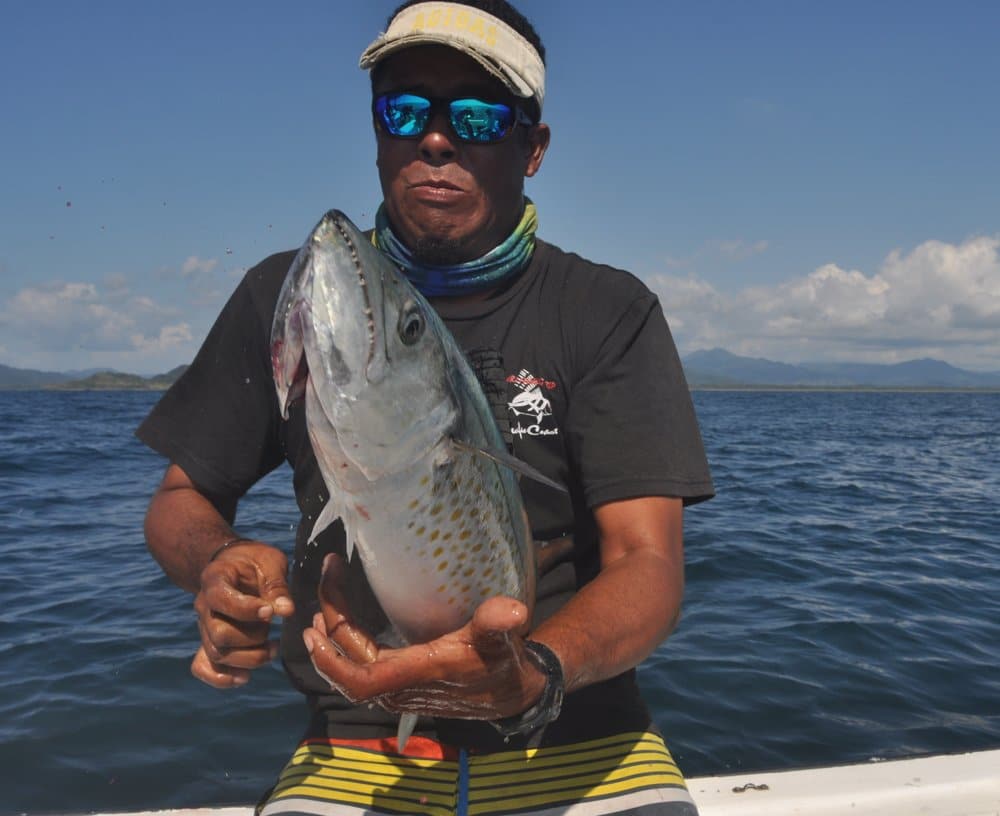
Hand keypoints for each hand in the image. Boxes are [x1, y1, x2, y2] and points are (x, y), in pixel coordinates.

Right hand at [190, 540, 293, 687]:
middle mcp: (203, 605)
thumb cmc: (254, 561)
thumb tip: (286, 611)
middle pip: (219, 634)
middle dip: (252, 638)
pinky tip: (245, 676)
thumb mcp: (270, 562)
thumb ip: (277, 585)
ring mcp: (204, 626)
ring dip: (248, 659)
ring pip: (216, 653)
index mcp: (215, 579)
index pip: (220, 598)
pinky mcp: (209, 641)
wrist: (232, 564)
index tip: (269, 612)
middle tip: (271, 629)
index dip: (246, 610)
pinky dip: (221, 678)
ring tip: (273, 649)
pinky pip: (203, 667)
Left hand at [302, 554, 545, 719]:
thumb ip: (498, 626)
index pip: (359, 680)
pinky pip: (360, 660)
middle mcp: (397, 686)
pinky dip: (346, 638)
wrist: (509, 692)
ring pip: (350, 660)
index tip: (314, 630)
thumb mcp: (501, 643)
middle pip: (347, 661)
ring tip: (325, 595)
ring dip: (333, 630)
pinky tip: (342, 616)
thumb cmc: (501, 666)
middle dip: (330, 622)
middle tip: (328, 576)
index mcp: (415, 677)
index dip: (332, 662)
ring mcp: (395, 683)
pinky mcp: (398, 676)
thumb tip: (512, 610)